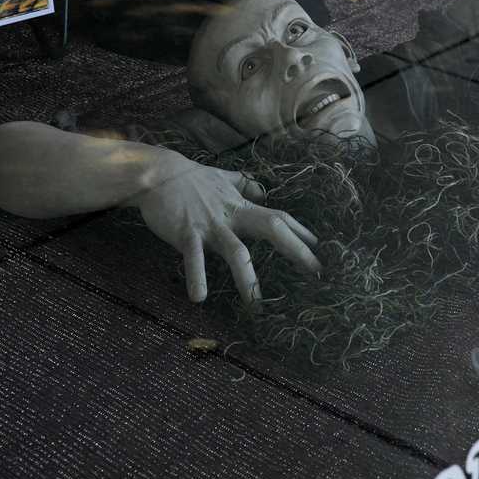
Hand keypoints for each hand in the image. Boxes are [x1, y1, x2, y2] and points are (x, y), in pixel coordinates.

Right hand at [133, 153, 321, 303]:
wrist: (157, 173)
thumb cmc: (190, 178)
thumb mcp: (222, 177)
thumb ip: (243, 184)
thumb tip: (262, 191)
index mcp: (241, 206)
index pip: (278, 218)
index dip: (301, 232)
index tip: (320, 248)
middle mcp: (231, 217)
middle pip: (271, 230)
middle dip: (295, 250)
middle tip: (316, 271)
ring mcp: (210, 226)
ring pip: (236, 252)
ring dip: (247, 279)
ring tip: (256, 304)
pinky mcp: (186, 233)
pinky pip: (194, 258)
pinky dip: (197, 276)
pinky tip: (199, 297)